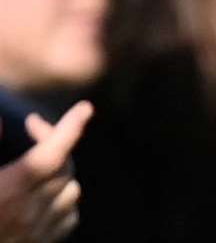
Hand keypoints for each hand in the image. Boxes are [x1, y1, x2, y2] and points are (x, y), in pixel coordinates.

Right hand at [0, 101, 90, 242]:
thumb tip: (1, 122)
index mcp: (6, 193)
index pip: (51, 155)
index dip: (70, 128)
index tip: (85, 108)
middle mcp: (26, 214)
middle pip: (64, 169)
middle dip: (58, 142)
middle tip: (36, 129)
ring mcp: (35, 234)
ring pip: (71, 193)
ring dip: (62, 172)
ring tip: (41, 161)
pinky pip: (67, 219)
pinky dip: (63, 202)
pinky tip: (45, 195)